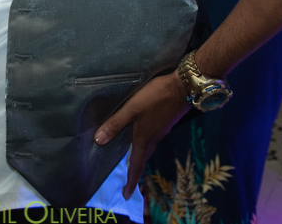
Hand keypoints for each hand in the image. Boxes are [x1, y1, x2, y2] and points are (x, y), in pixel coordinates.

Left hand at [93, 73, 189, 199]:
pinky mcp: (166, 121)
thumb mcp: (132, 109)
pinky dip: (145, 142)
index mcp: (145, 139)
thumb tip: (98, 141)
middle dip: (136, 170)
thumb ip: (115, 123)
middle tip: (129, 179)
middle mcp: (155, 138)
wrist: (183, 88)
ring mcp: (162, 130)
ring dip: (140, 155)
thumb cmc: (155, 98)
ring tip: (132, 158)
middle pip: (143, 158)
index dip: (131, 180)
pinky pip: (153, 137)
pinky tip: (142, 134)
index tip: (127, 194)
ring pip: (149, 147)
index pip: (137, 165)